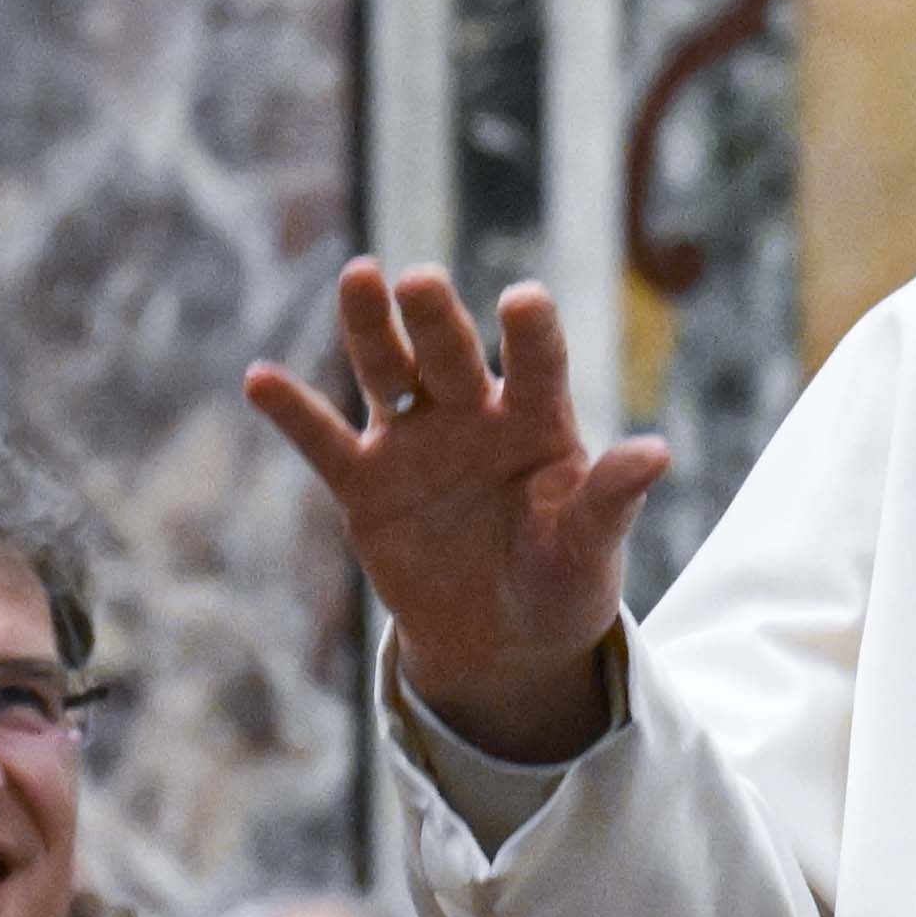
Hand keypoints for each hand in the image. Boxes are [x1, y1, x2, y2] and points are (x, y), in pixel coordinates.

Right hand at [238, 262, 669, 766]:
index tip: (522, 301)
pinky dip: (293, 412)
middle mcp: (473, 415)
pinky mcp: (366, 484)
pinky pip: (324, 443)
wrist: (502, 639)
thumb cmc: (560, 583)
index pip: (537, 364)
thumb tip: (657, 452)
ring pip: (386, 371)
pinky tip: (259, 378)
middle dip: (436, 318)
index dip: (529, 333)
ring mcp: (414, 442)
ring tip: (358, 277)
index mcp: (538, 422)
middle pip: (450, 353)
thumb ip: (609, 500)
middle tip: (419, 280)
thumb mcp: (589, 552)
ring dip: (369, 326)